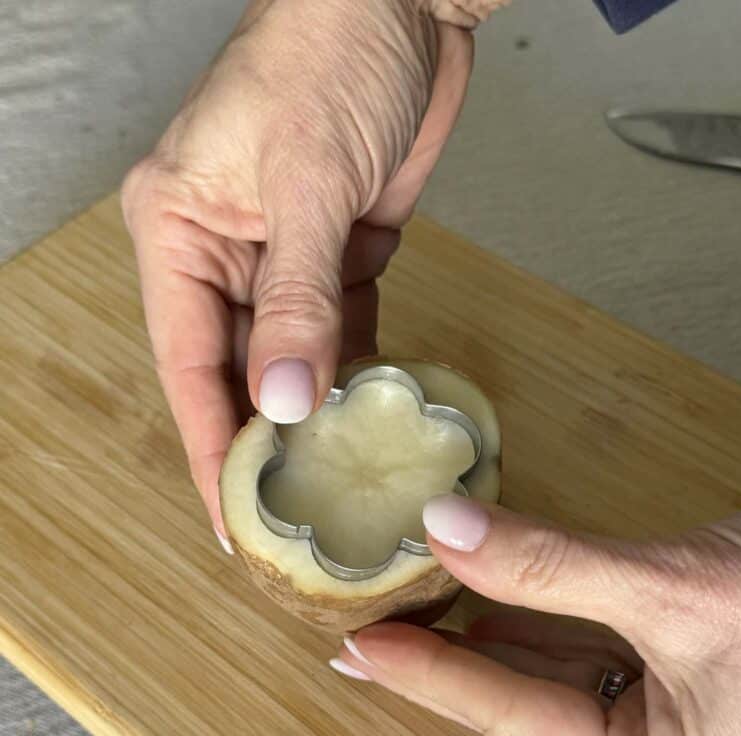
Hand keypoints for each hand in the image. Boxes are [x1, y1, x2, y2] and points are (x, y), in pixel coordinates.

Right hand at [121, 0, 472, 541]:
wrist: (402, 2)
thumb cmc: (330, 52)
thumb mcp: (306, 182)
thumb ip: (297, 299)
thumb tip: (286, 400)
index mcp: (178, 230)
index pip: (188, 362)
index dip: (211, 446)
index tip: (231, 517)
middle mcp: (220, 251)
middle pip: (235, 372)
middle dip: (262, 443)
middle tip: (289, 520)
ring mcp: (280, 259)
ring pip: (289, 360)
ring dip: (313, 415)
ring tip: (332, 484)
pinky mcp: (336, 256)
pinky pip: (339, 333)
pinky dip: (356, 373)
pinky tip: (368, 418)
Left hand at [334, 494, 740, 735]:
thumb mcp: (679, 591)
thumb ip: (556, 567)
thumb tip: (452, 532)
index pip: (521, 725)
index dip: (434, 681)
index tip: (363, 650)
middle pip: (530, 704)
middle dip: (451, 657)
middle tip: (370, 623)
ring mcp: (679, 724)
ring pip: (557, 672)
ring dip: (489, 631)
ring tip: (410, 602)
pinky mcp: (686, 676)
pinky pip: (592, 646)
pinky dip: (539, 614)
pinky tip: (486, 593)